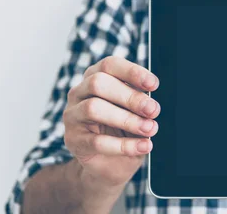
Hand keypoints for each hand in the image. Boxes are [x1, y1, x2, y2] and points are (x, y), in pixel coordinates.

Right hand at [63, 56, 160, 188]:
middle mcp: (79, 92)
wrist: (109, 161)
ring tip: (149, 129)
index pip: (109, 65)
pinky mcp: (73, 140)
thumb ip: (140, 101)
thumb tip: (151, 103)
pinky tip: (143, 146)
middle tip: (153, 110)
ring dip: (127, 120)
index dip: (132, 72)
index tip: (153, 85)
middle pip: (98, 83)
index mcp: (95, 76)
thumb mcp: (134, 110)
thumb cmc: (123, 128)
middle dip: (130, 97)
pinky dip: (124, 145)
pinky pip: (97, 141)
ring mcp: (73, 116)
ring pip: (93, 108)